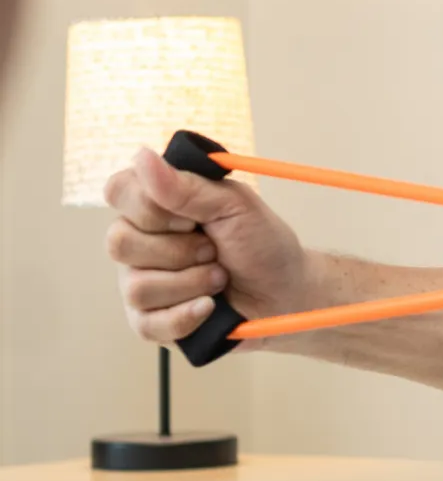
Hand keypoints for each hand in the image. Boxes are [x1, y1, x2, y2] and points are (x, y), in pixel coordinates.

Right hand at [104, 146, 312, 344]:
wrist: (286, 293)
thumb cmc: (262, 244)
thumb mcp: (234, 207)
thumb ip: (187, 187)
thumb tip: (141, 156)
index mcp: (156, 204)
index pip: (118, 191)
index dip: (152, 207)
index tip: (193, 217)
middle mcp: (140, 241)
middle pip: (120, 242)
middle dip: (180, 250)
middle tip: (214, 249)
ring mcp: (140, 282)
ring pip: (137, 286)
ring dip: (192, 282)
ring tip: (220, 277)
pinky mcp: (149, 320)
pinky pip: (147, 323)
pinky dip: (187, 315)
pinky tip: (210, 306)